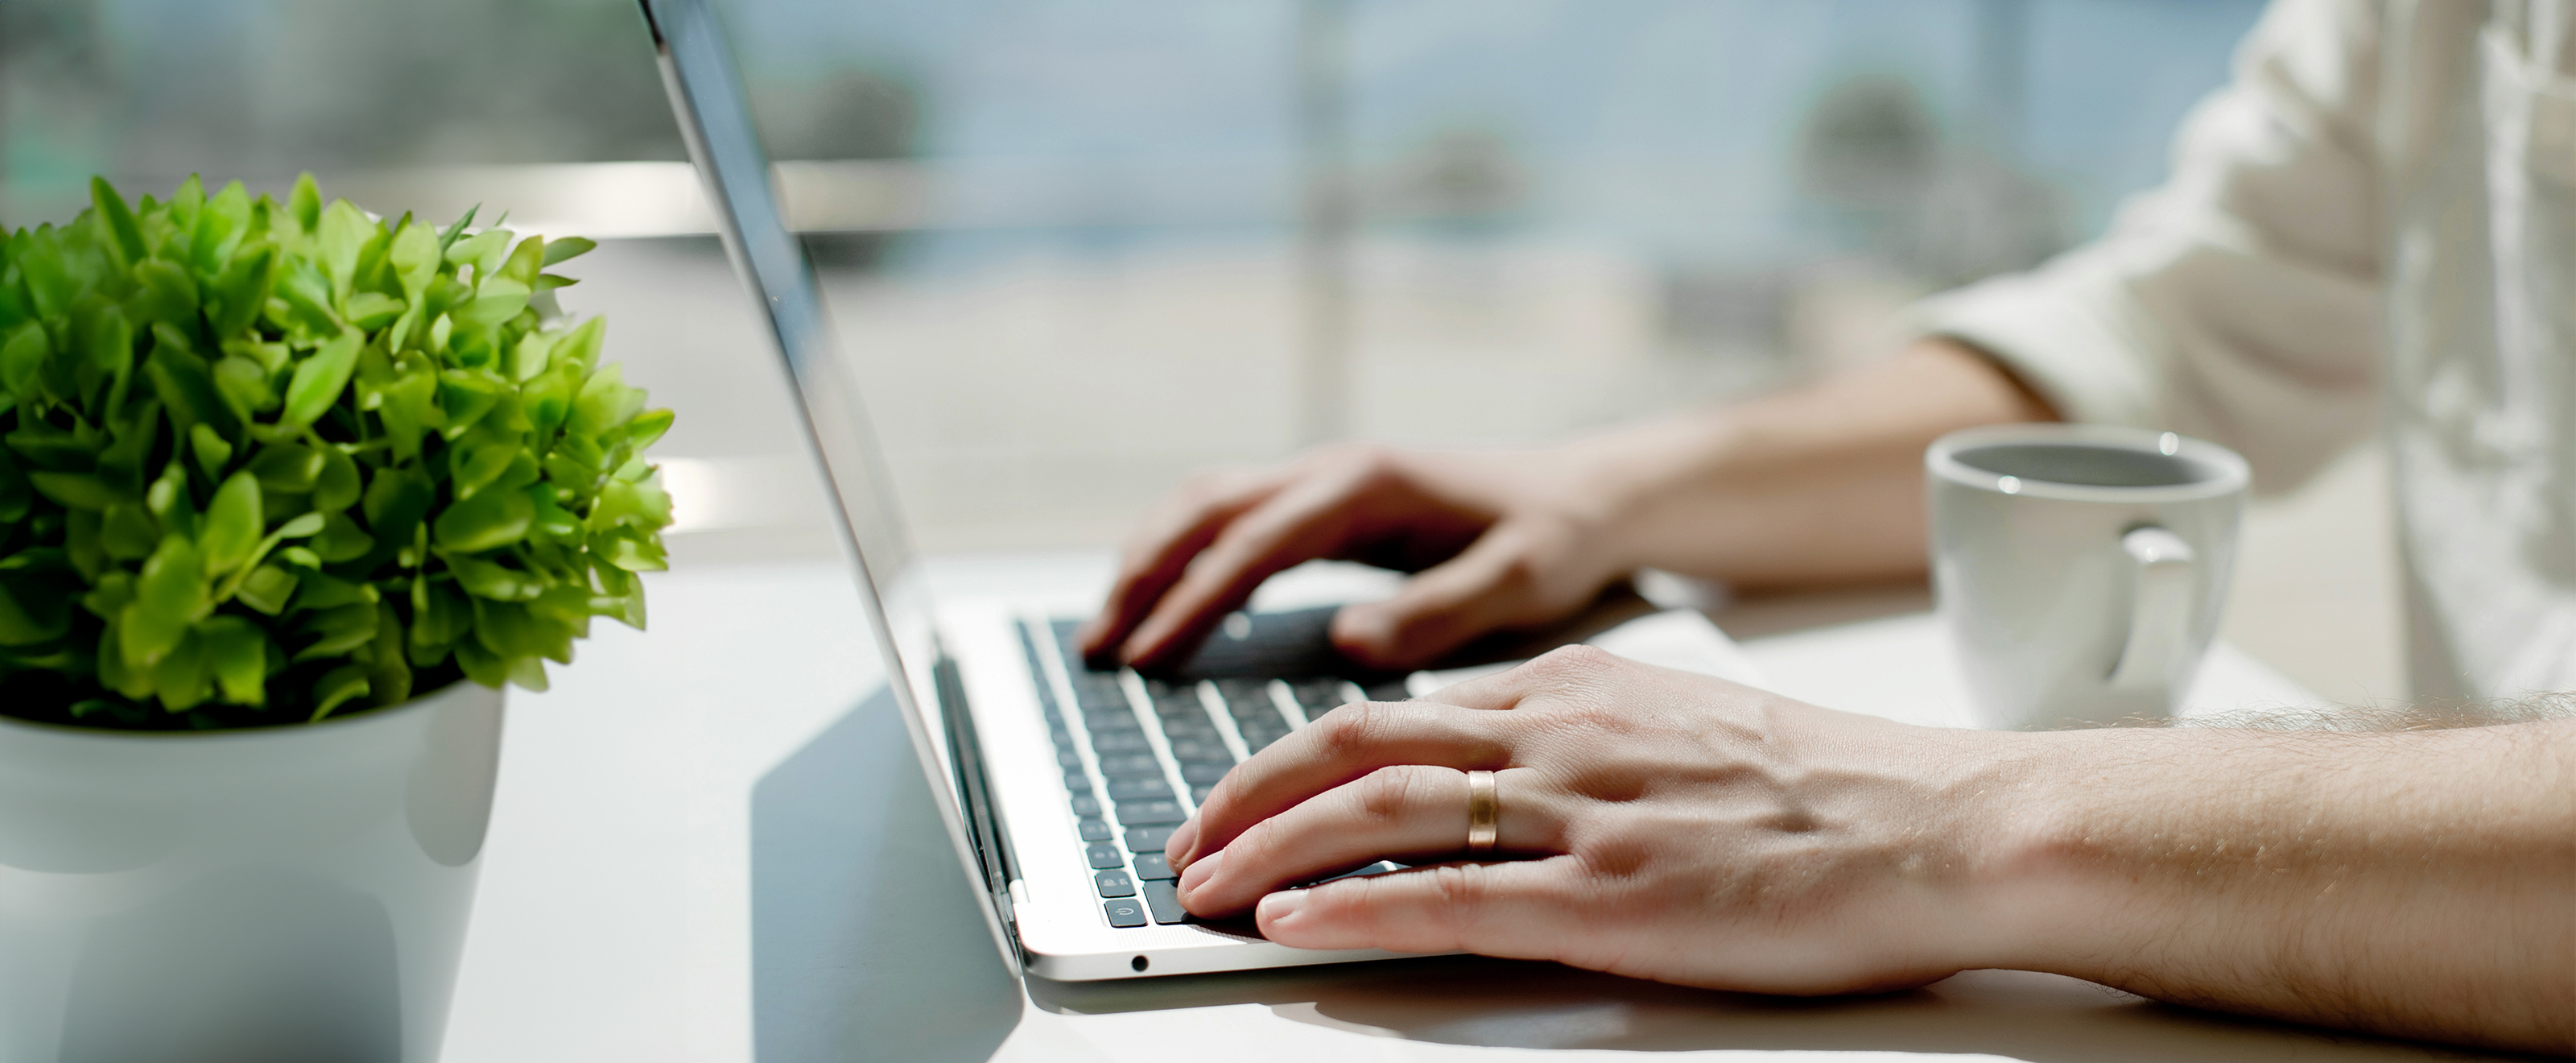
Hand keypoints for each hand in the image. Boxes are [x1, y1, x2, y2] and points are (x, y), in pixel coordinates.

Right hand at [1077, 444, 1632, 670]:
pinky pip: (1231, 521)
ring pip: (1205, 505)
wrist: (1585, 494)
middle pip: (1205, 508)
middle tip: (1098, 648)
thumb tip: (1350, 642)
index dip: (1195, 600)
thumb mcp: (1519, 581)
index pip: (1255, 542)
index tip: (1148, 656)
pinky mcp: (1325, 503)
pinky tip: (1162, 609)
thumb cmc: (1556, 539)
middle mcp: (1333, 470)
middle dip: (1142, 574)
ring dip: (1149, 561)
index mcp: (1368, 486)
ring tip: (1107, 635)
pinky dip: (1182, 557)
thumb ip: (1438, 611)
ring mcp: (1323, 481)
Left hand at [1163, 646, 2020, 994]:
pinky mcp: (1613, 896)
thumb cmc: (1839, 791)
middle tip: (1187, 839)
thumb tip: (1506, 761)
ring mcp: (1583, 810)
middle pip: (1357, 738)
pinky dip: (1351, 908)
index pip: (1400, 705)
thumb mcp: (1689, 726)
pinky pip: (1447, 896)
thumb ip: (1590, 733)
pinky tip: (1291, 924)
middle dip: (1249, 789)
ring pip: (1379, 806)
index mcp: (1580, 686)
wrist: (1950, 825)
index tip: (1245, 791)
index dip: (1298, 751)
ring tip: (1200, 885)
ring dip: (1268, 847)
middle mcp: (1564, 730)